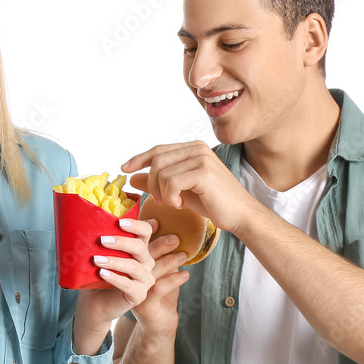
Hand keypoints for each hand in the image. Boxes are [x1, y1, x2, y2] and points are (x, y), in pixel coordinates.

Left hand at [72, 217, 155, 353]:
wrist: (93, 303)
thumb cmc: (96, 276)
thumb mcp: (98, 255)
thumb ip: (99, 242)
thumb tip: (86, 223)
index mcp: (139, 248)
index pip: (145, 231)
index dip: (136, 225)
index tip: (119, 222)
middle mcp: (146, 262)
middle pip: (140, 247)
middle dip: (121, 242)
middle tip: (102, 240)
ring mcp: (145, 279)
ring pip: (133, 266)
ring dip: (114, 261)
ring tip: (96, 259)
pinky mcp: (139, 295)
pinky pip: (129, 285)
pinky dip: (115, 278)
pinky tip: (102, 273)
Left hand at [122, 141, 249, 235]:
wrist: (239, 215)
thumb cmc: (213, 203)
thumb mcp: (180, 191)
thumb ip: (158, 183)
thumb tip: (132, 177)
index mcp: (193, 148)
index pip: (158, 150)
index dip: (139, 159)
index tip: (124, 169)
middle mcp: (197, 148)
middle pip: (156, 160)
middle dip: (152, 183)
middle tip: (161, 201)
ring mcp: (201, 158)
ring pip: (161, 172)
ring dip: (162, 193)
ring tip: (175, 203)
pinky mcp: (203, 172)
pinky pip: (171, 182)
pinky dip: (170, 197)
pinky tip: (181, 205)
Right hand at [129, 228, 191, 337]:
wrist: (153, 327)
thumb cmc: (158, 297)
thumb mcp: (161, 274)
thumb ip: (163, 257)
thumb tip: (176, 234)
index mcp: (130, 262)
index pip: (134, 242)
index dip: (141, 230)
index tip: (158, 222)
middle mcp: (129, 273)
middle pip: (138, 253)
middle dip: (158, 244)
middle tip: (176, 238)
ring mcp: (134, 288)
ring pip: (149, 270)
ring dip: (168, 262)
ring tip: (184, 256)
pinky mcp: (142, 303)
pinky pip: (158, 289)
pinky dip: (173, 280)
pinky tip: (186, 275)